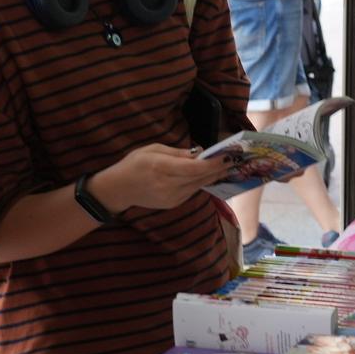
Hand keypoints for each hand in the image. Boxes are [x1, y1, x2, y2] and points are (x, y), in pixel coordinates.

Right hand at [97, 143, 230, 211]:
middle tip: (235, 159)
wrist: (118, 189)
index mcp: (161, 168)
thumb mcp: (152, 149)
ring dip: (214, 176)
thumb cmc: (133, 164)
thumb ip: (177, 152)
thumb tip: (199, 153)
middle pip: (201, 178)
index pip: (194, 168)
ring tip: (228, 166)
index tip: (228, 156)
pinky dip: (202, 182)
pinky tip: (211, 174)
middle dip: (219, 168)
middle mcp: (168, 185)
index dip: (213, 163)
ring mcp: (171, 197)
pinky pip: (192, 191)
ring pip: (199, 185)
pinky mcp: (173, 204)